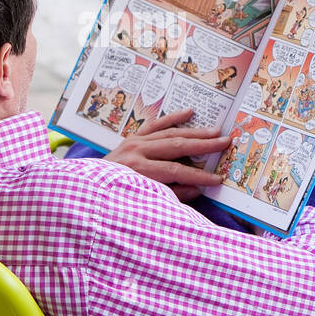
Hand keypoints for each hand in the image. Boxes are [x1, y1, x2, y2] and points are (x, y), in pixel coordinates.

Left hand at [104, 109, 228, 202]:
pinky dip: (172, 118)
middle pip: (176, 146)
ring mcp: (133, 142)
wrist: (88, 190)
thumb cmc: (116, 200)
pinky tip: (189, 112)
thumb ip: (171, 195)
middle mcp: (136, 152)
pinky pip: (155, 125)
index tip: (218, 180)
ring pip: (169, 133)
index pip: (176, 172)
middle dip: (203, 145)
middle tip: (225, 143)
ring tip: (215, 131)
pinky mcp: (132, 137)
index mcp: (138, 170)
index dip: (199, 177)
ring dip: (194, 132)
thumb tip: (197, 188)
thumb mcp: (144, 203)